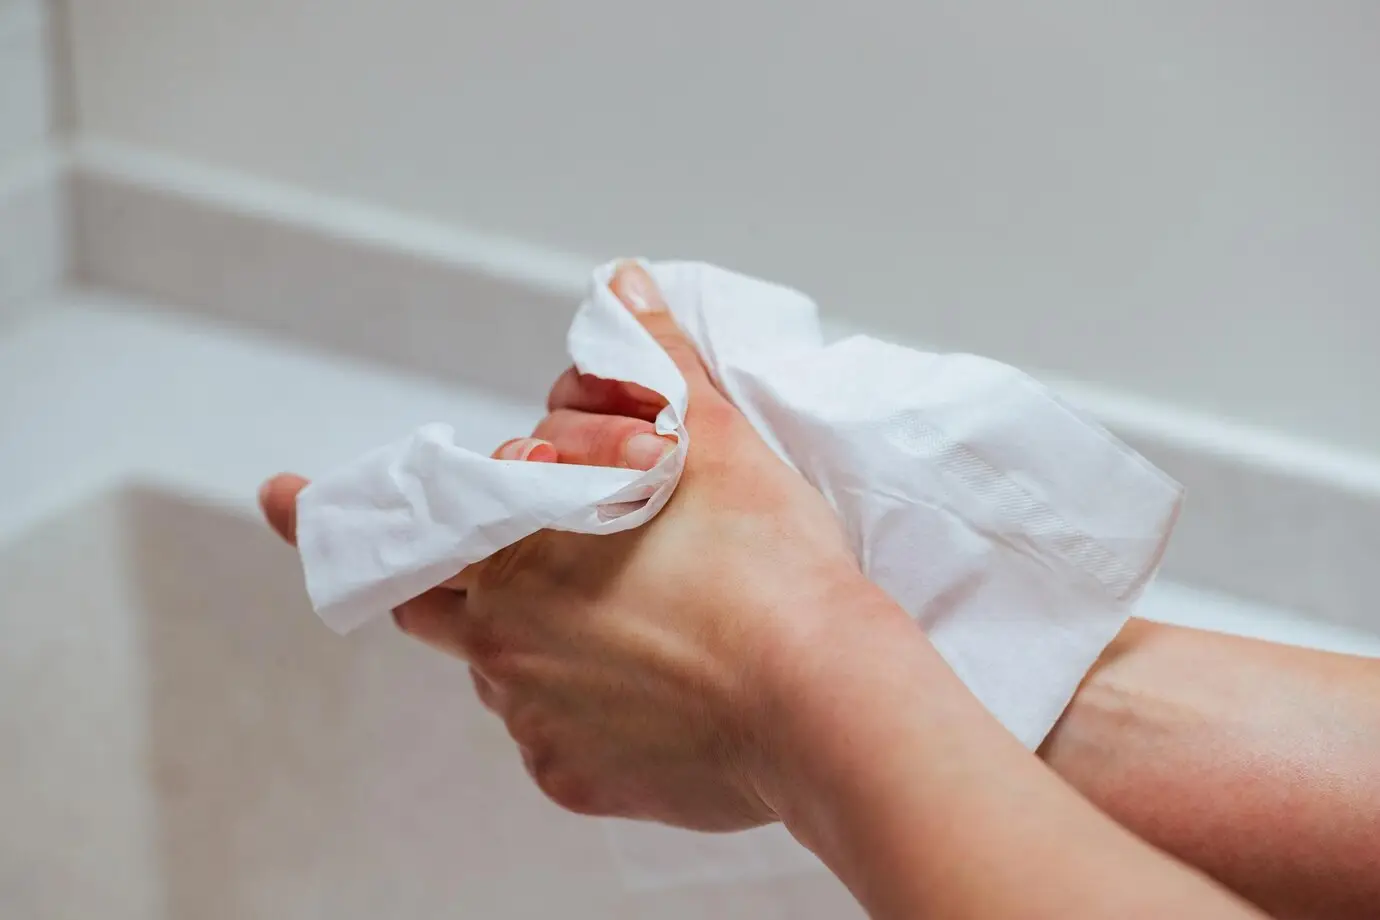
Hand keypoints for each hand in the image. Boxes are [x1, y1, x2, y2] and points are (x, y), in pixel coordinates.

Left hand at [260, 263, 896, 830]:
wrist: (828, 700)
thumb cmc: (770, 569)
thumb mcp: (717, 442)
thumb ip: (653, 360)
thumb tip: (621, 283)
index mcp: (513, 553)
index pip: (396, 525)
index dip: (321, 511)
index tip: (275, 496)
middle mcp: (500, 643)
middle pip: (442, 606)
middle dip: (463, 582)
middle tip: (529, 569)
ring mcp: (534, 719)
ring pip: (506, 673)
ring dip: (543, 644)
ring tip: (643, 630)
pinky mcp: (574, 779)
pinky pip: (556, 739)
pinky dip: (588, 713)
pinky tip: (659, 695)